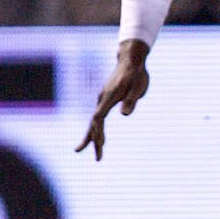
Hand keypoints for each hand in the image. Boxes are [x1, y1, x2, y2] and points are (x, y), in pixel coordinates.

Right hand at [76, 40, 150, 160]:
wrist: (130, 60)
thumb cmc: (136, 73)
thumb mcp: (138, 86)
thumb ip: (131, 100)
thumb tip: (124, 115)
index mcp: (109, 97)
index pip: (99, 118)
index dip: (98, 131)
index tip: (101, 144)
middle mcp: (102, 99)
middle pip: (94, 123)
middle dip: (94, 140)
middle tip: (98, 159)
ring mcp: (103, 99)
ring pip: (94, 120)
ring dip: (91, 136)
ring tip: (81, 150)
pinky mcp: (106, 99)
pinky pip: (98, 116)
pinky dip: (95, 127)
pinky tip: (96, 135)